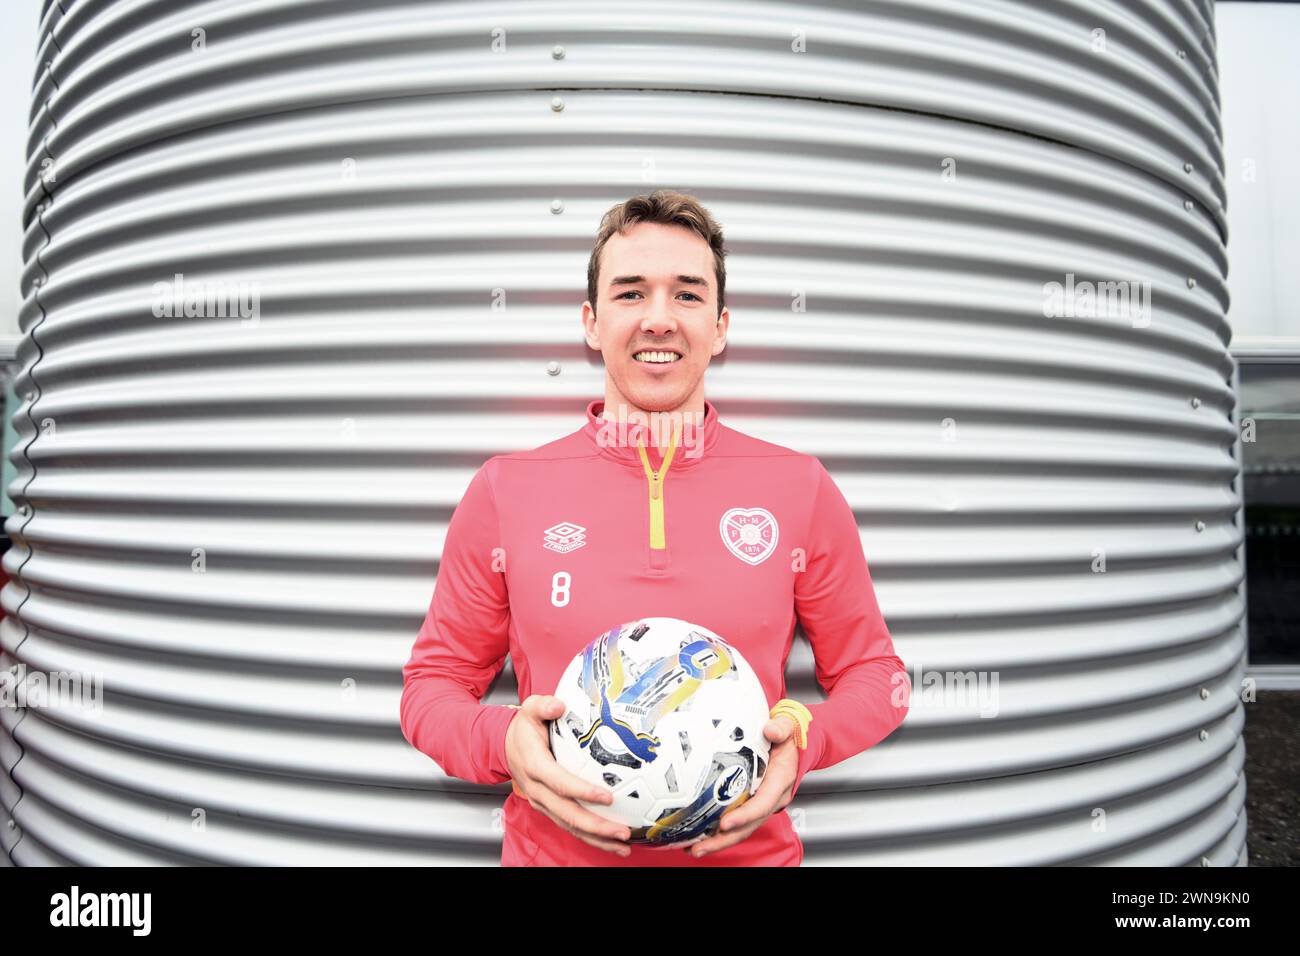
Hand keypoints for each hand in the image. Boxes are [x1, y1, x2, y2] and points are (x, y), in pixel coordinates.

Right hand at [505, 695, 631, 856]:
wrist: (506, 746)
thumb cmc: (523, 728)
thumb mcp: (529, 709)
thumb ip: (543, 705)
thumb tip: (559, 706)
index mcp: (535, 765)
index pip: (559, 782)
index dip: (582, 791)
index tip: (606, 796)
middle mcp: (537, 789)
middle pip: (567, 813)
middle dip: (595, 825)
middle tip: (622, 830)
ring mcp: (543, 802)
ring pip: (569, 826)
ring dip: (596, 838)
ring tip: (622, 844)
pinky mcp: (549, 808)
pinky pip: (570, 826)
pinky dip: (591, 837)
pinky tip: (612, 841)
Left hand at [687, 714, 798, 857]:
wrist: (795, 740)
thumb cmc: (788, 734)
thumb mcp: (787, 725)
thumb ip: (781, 727)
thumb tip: (770, 729)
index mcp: (781, 779)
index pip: (764, 802)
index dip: (745, 815)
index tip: (725, 823)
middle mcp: (774, 797)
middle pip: (750, 824)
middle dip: (726, 839)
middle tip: (700, 848)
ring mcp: (763, 802)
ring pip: (743, 828)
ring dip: (720, 841)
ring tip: (694, 849)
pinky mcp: (753, 802)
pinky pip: (739, 821)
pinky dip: (720, 832)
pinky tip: (699, 837)